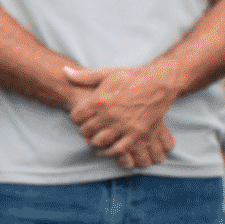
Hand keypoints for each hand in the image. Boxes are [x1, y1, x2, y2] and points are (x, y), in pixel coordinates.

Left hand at [61, 64, 176, 164]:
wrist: (159, 83)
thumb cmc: (131, 77)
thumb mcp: (107, 73)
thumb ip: (84, 76)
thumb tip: (64, 71)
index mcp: (99, 100)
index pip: (76, 117)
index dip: (75, 118)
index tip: (79, 118)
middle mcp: (110, 115)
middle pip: (85, 131)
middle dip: (83, 131)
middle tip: (87, 129)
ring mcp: (124, 126)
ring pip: (99, 142)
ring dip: (94, 142)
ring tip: (94, 140)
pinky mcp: (137, 134)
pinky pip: (118, 149)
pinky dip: (109, 152)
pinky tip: (107, 149)